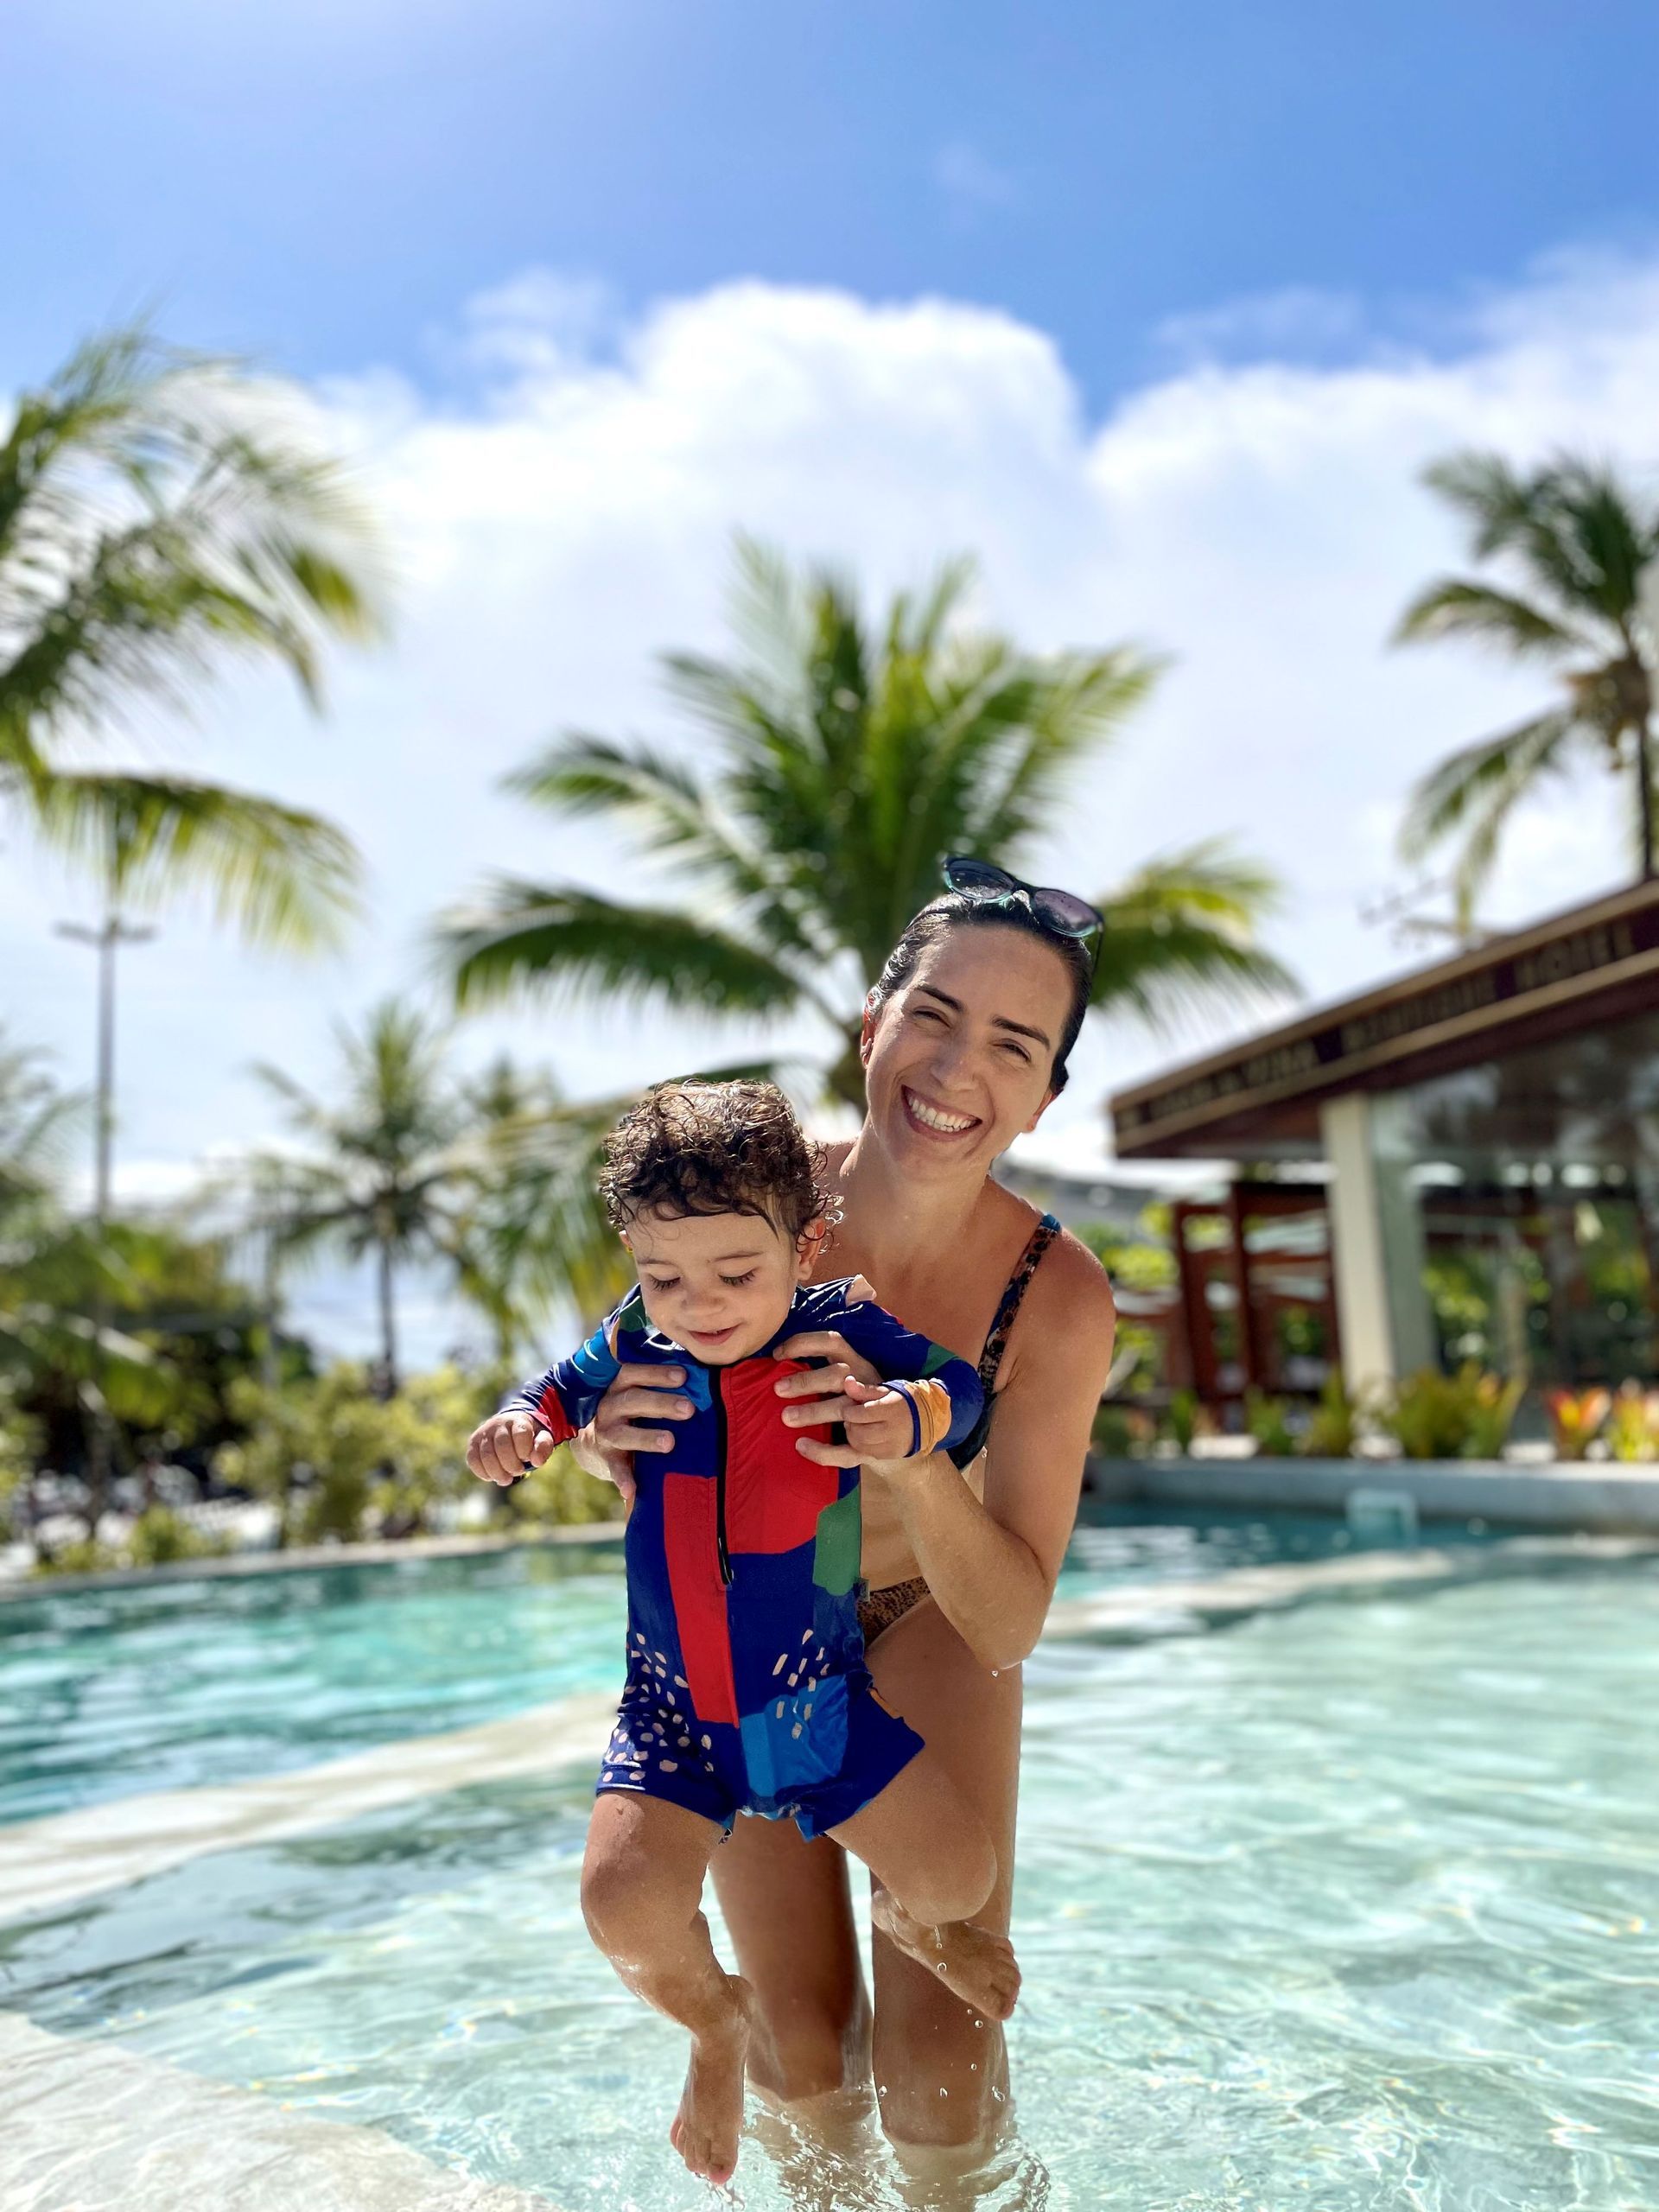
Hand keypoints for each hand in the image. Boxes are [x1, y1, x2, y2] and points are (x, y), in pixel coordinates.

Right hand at [467, 1411, 556, 1487]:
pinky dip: (482, 1472)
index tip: (526, 1458)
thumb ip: (544, 1446)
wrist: (511, 1426)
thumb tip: (536, 1461)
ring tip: (506, 1479)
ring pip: (487, 1455)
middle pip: (502, 1446)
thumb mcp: (542, 1437)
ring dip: (497, 1472)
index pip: (521, 1434)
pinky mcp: (473, 1442)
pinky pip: (473, 1460)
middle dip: (511, 1465)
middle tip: (518, 1471)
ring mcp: (484, 1432)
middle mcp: (498, 1423)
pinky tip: (492, 1477)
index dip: (524, 1451)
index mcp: (518, 1420)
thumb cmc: (529, 1436)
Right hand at [569, 1362, 694, 1511]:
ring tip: (670, 1443)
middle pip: (633, 1401)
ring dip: (647, 1438)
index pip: (633, 1373)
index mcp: (620, 1387)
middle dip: (661, 1404)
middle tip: (689, 1409)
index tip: (683, 1376)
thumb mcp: (639, 1393)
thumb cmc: (633, 1411)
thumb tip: (702, 1373)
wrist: (596, 1442)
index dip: (657, 1373)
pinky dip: (623, 1479)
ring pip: (624, 1434)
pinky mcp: (608, 1459)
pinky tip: (631, 1490)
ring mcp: (606, 1434)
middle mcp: (610, 1407)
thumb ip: (661, 1385)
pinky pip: (615, 1469)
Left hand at [771, 1331, 882, 1452]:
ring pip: (844, 1410)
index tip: (777, 1354)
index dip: (803, 1343)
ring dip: (814, 1412)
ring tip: (786, 1418)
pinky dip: (823, 1451)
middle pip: (838, 1375)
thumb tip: (777, 1364)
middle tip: (778, 1389)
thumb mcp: (850, 1371)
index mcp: (856, 1362)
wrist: (904, 1423)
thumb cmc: (863, 1393)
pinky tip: (801, 1446)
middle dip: (807, 1381)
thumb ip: (823, 1367)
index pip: (832, 1342)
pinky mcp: (869, 1443)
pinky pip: (846, 1450)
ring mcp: (868, 1413)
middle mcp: (863, 1383)